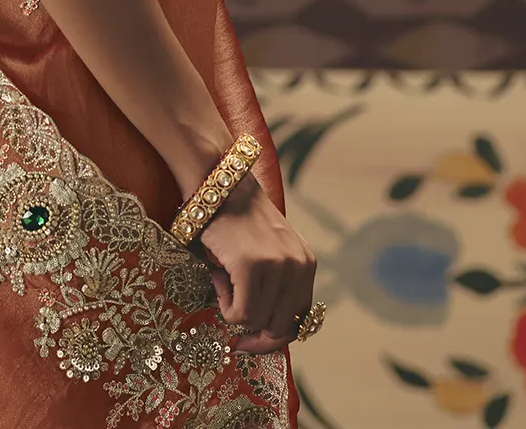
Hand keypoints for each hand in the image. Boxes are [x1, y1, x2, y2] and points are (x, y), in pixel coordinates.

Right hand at [196, 173, 316, 354]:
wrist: (220, 186)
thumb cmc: (237, 222)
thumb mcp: (270, 252)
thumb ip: (276, 287)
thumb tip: (263, 333)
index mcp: (306, 264)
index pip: (300, 321)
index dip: (274, 336)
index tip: (251, 340)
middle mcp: (298, 266)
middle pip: (280, 329)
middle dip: (254, 333)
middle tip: (230, 312)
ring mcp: (276, 266)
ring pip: (257, 323)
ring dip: (235, 310)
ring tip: (225, 279)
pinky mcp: (251, 266)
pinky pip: (240, 314)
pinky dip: (225, 305)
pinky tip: (219, 277)